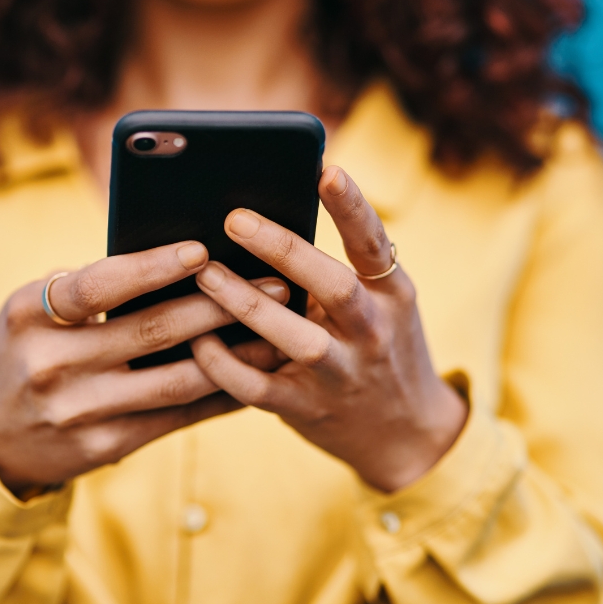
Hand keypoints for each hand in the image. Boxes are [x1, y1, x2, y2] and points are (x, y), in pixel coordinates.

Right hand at [0, 241, 288, 494]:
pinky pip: (175, 416)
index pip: (96, 284)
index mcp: (29, 315)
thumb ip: (86, 287)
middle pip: (150, 330)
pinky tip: (253, 373)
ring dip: (234, 353)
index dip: (151, 267)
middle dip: (219, 304)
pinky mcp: (104, 446)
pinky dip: (218, 394)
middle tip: (273, 282)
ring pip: (174, 379)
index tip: (202, 249)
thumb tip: (178, 260)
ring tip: (278, 328)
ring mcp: (78, 411)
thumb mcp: (31, 310)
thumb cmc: (26, 349)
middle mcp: (50, 364)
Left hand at [190, 166, 468, 492]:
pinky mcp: (307, 409)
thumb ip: (340, 267)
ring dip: (245, 303)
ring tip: (204, 272)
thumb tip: (269, 215)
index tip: (326, 170)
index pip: (373, 243)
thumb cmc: (378, 346)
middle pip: (332, 285)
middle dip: (282, 249)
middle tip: (234, 219)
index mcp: (391, 294)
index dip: (352, 207)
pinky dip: (224, 365)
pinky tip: (197, 341)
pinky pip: (258, 387)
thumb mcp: (381, 303)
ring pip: (294, 337)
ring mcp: (341, 374)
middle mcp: (372, 331)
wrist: (406, 433)